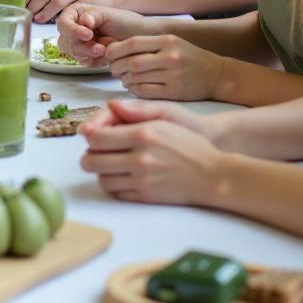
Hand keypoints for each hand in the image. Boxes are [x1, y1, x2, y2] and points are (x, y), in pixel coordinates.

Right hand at [56, 3, 151, 63]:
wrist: (140, 37)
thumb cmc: (125, 21)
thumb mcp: (109, 14)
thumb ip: (93, 16)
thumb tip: (83, 20)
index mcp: (76, 15)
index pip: (63, 23)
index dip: (72, 30)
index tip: (88, 34)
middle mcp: (75, 29)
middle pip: (65, 41)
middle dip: (81, 46)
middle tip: (99, 48)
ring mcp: (80, 44)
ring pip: (74, 53)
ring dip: (89, 54)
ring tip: (105, 51)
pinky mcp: (88, 57)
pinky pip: (84, 62)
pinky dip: (95, 61)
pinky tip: (107, 56)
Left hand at [78, 101, 228, 204]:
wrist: (213, 175)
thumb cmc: (190, 143)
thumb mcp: (165, 119)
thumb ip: (135, 112)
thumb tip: (109, 106)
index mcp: (143, 135)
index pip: (96, 137)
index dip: (89, 135)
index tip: (92, 134)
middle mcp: (140, 159)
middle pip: (92, 161)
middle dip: (89, 155)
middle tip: (96, 152)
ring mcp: (142, 180)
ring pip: (101, 179)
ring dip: (101, 171)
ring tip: (110, 164)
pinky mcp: (145, 196)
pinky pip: (116, 192)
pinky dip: (114, 184)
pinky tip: (122, 176)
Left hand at [104, 34, 226, 101]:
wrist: (217, 75)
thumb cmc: (189, 58)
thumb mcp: (172, 43)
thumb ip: (148, 45)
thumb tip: (115, 49)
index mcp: (168, 41)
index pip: (132, 43)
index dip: (115, 50)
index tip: (109, 55)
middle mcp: (170, 57)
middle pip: (132, 62)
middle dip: (117, 67)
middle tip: (114, 70)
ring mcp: (173, 75)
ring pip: (137, 78)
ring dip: (125, 79)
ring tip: (124, 78)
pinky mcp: (174, 92)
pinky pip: (145, 92)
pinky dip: (134, 90)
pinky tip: (134, 87)